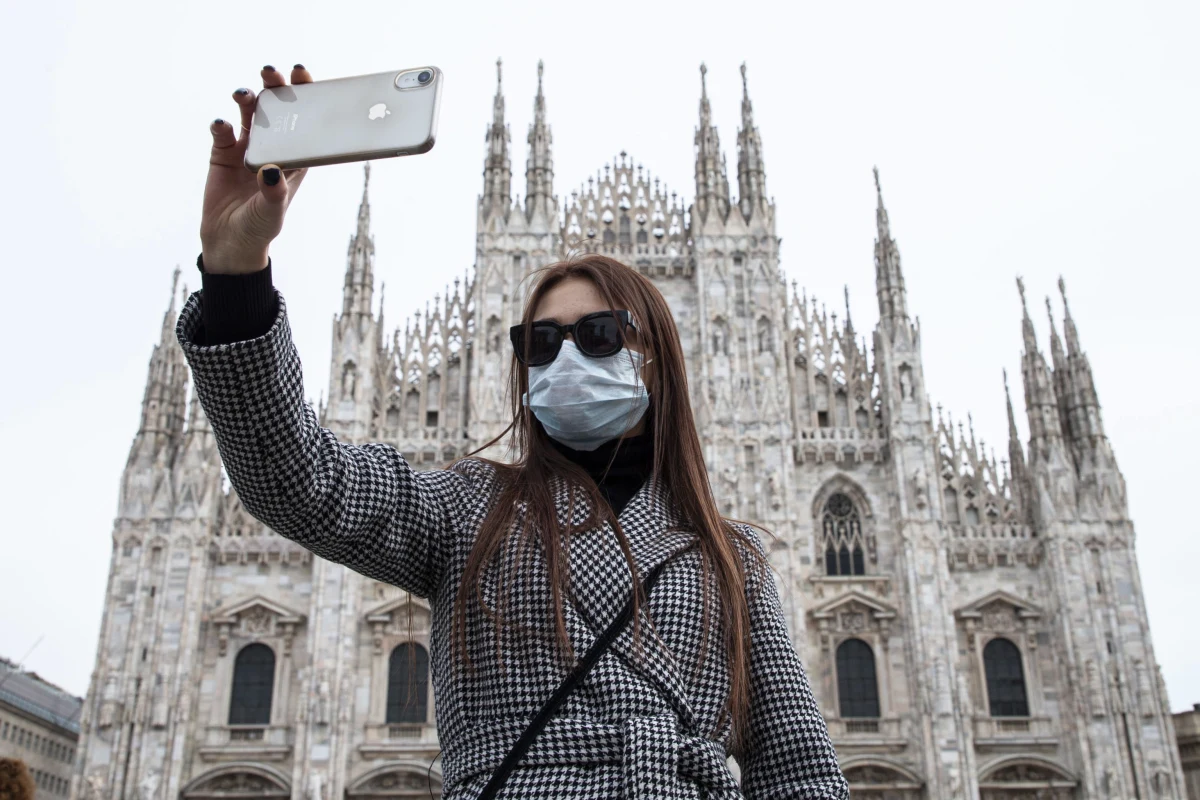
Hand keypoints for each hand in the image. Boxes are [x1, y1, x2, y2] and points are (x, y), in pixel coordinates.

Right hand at [200, 65, 312, 273]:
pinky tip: (221, 125)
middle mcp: (273, 147)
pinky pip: (222, 132)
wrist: (230, 240)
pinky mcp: (223, 152)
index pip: (304, 121)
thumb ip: (273, 192)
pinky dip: (221, 124)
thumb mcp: (272, 212)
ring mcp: (247, 147)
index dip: (305, 96)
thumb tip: (270, 170)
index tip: (302, 75)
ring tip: (244, 94)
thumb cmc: (261, 226)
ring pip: (250, 114)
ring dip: (248, 99)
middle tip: (271, 73)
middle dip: (275, 88)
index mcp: (295, 158)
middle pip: (277, 109)